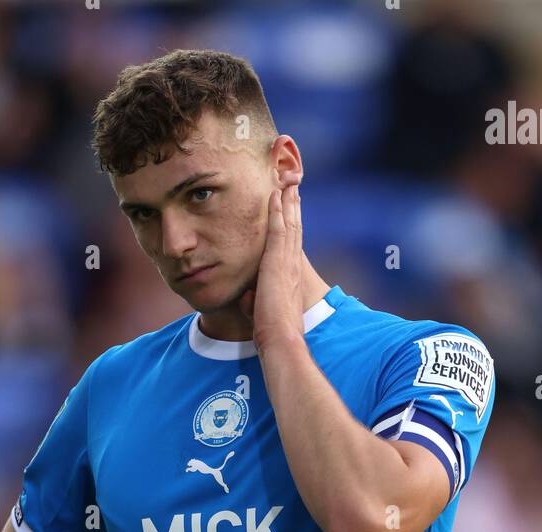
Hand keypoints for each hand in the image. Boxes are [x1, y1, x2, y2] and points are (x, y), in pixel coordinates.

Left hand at [239, 178, 304, 352]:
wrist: (280, 338)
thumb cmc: (271, 332)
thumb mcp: (261, 311)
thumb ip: (254, 300)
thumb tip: (247, 297)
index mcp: (289, 276)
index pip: (291, 245)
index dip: (292, 225)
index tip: (290, 209)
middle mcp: (292, 266)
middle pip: (294, 229)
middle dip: (293, 207)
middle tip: (293, 187)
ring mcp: (286, 262)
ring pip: (289, 224)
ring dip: (288, 202)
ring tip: (287, 182)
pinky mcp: (278, 262)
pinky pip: (279, 229)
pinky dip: (278, 211)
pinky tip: (275, 195)